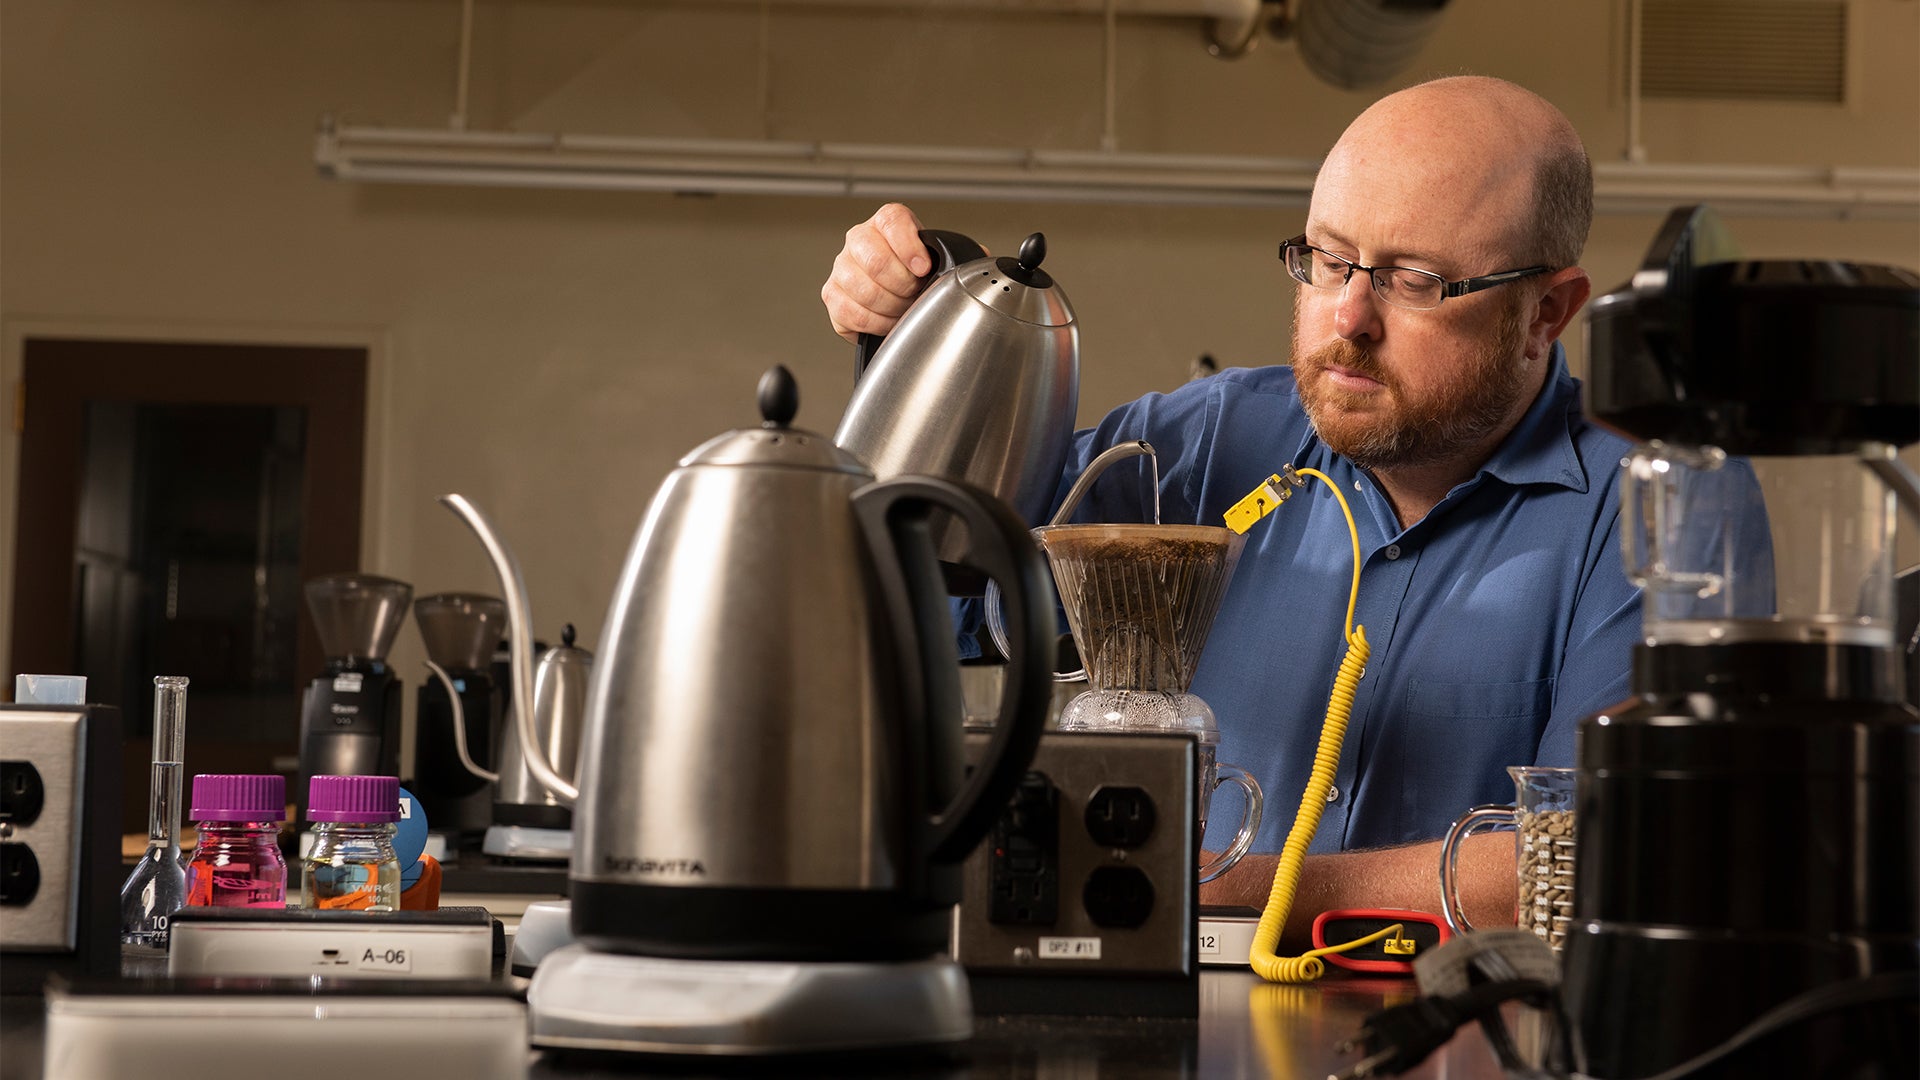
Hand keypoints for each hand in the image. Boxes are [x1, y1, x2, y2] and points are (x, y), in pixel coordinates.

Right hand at [822, 203, 932, 342]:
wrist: (903, 297)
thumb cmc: (919, 275)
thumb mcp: (938, 257)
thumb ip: (942, 254)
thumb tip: (937, 268)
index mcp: (886, 222)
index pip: (892, 221)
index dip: (909, 248)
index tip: (923, 269)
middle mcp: (859, 239)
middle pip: (876, 261)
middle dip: (904, 286)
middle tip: (914, 293)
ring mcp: (841, 267)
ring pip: (865, 291)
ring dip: (892, 307)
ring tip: (903, 307)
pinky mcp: (832, 295)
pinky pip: (853, 314)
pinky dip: (877, 323)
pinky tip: (888, 319)